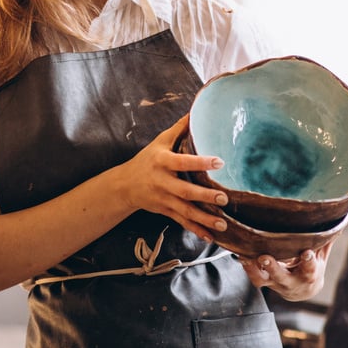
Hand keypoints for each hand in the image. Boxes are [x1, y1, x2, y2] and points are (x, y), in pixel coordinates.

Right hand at [111, 115, 229, 242]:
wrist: (124, 185)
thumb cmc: (146, 159)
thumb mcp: (159, 142)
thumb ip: (178, 129)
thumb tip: (195, 111)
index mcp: (162, 162)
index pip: (183, 162)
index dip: (200, 163)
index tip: (219, 162)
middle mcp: (162, 182)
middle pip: (185, 191)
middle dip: (204, 196)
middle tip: (224, 198)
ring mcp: (163, 199)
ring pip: (185, 211)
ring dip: (204, 218)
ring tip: (223, 224)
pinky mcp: (164, 210)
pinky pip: (182, 221)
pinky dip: (196, 230)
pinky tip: (211, 236)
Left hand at [238, 242, 332, 300]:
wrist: (301, 291)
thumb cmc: (311, 266)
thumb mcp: (323, 254)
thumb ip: (330, 235)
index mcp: (309, 273)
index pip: (310, 268)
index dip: (309, 262)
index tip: (306, 253)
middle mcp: (291, 280)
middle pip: (283, 277)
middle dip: (275, 268)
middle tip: (265, 258)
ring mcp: (274, 282)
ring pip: (262, 279)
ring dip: (254, 270)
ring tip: (246, 257)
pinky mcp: (262, 280)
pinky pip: (252, 276)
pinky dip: (246, 267)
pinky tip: (240, 254)